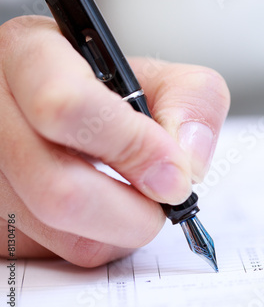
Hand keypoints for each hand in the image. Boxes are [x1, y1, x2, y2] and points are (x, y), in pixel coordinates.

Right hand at [0, 16, 229, 266]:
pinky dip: (94, 239)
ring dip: (117, 231)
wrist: (68, 106)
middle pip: (59, 191)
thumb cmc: (113, 92)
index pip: (68, 106)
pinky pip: (50, 252)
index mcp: (29, 54)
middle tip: (162, 200)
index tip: (174, 174)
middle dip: (134, 213)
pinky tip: (99, 207)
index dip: (133, 148)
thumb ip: (192, 104)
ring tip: (131, 196)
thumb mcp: (162, 76)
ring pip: (57, 232)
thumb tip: (186, 167)